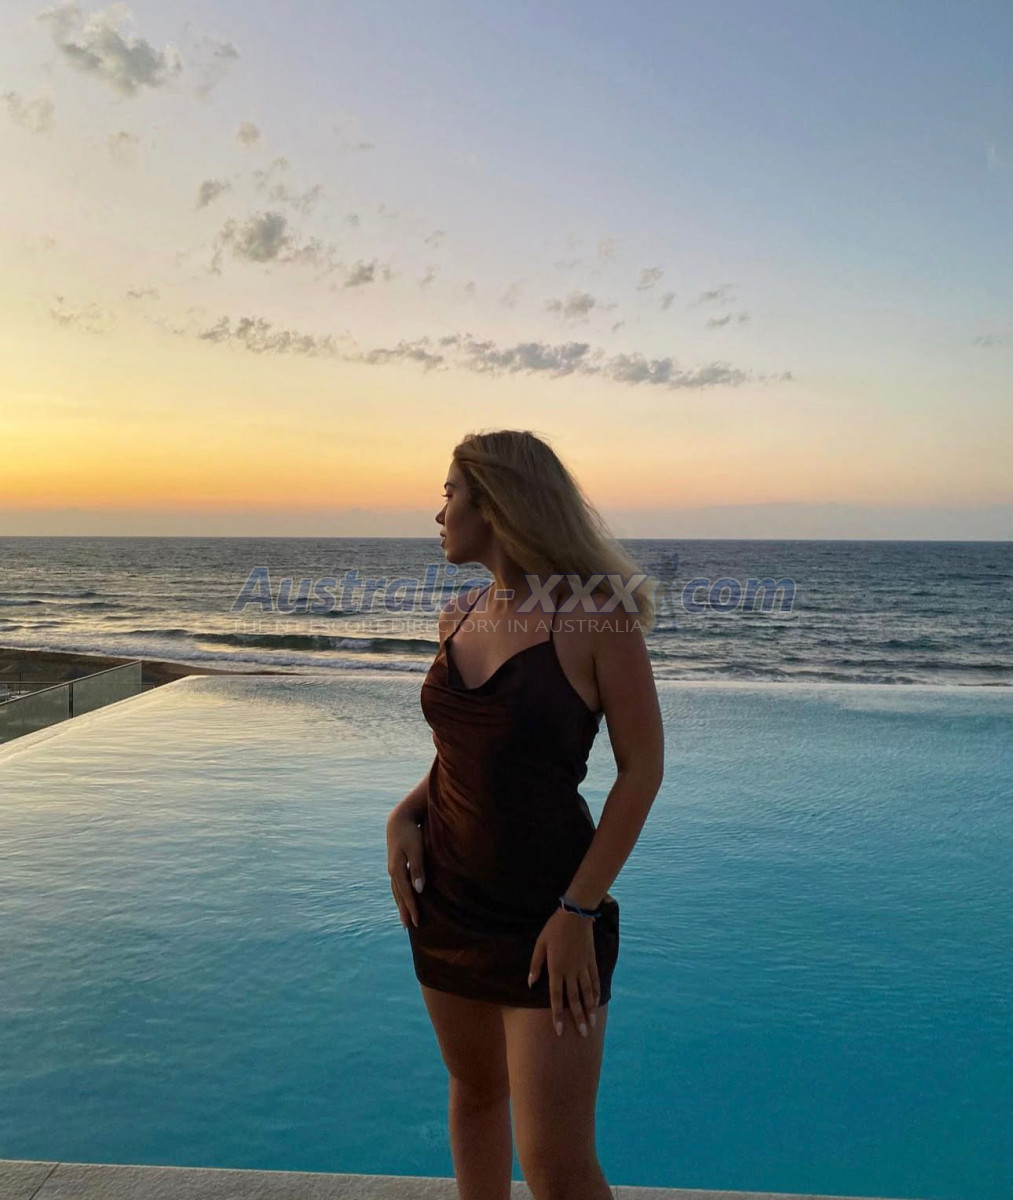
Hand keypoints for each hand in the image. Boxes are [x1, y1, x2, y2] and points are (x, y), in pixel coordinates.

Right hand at [386, 811, 424, 928]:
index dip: (412, 908)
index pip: (406, 894)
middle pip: (399, 896)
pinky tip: (403, 899)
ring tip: (404, 919)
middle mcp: (393, 872)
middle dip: (404, 911)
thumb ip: (418, 868)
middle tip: (408, 928)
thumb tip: (419, 889)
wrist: (399, 820)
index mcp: (397, 870)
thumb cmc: (411, 833)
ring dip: (401, 905)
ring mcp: (392, 869)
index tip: (417, 922)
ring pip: (396, 892)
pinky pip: (397, 885)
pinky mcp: (395, 865)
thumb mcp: (416, 849)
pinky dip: (400, 895)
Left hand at [527, 907, 599, 1036]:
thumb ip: (535, 965)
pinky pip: (595, 980)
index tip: (558, 1031)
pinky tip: (597, 1002)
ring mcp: (583, 967)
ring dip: (590, 1010)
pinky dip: (597, 992)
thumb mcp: (540, 945)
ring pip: (587, 993)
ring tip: (592, 1024)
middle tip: (582, 1034)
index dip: (557, 1015)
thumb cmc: (554, 929)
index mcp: (556, 969)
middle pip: (574, 999)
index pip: (556, 997)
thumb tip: (530, 983)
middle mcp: (571, 971)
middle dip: (578, 1018)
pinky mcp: (591, 961)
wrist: (575, 914)